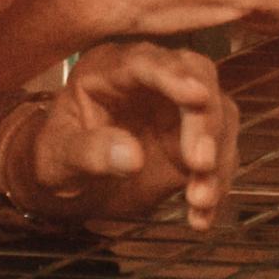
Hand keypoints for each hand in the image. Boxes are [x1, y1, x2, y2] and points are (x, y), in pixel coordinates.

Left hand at [15, 41, 242, 228]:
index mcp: (112, 70)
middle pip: (199, 78)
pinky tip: (201, 216)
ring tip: (200, 199)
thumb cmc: (58, 156)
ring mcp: (179, 107)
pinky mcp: (196, 137)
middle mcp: (154, 78)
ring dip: (218, 158)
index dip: (175, 77)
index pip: (147, 62)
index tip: (197, 98)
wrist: (72, 178)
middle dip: (207, 120)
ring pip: (220, 116)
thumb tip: (131, 158)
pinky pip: (220, 154)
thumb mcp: (58, 158)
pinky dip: (218, 184)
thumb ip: (89, 152)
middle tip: (201, 163)